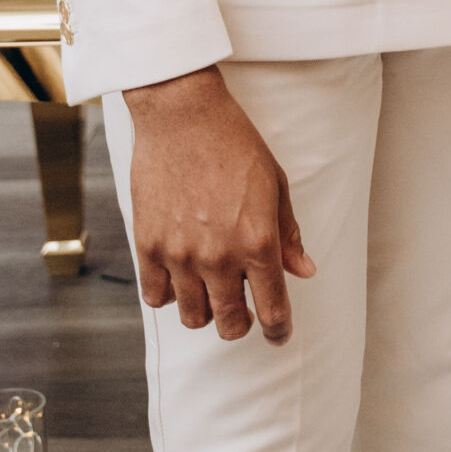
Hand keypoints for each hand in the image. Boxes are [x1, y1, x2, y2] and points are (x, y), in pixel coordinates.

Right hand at [123, 67, 314, 342]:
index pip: (272, 309)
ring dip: (205, 312)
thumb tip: (303, 271)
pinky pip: (156, 296)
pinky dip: (169, 295)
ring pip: (192, 316)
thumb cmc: (235, 144)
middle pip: (230, 323)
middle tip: (242, 312)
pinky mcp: (147, 245)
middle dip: (241, 324)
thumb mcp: (275, 185)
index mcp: (257, 242)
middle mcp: (219, 256)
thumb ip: (288, 234)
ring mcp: (180, 254)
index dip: (278, 330)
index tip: (279, 335)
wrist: (183, 116)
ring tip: (210, 292)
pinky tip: (179, 278)